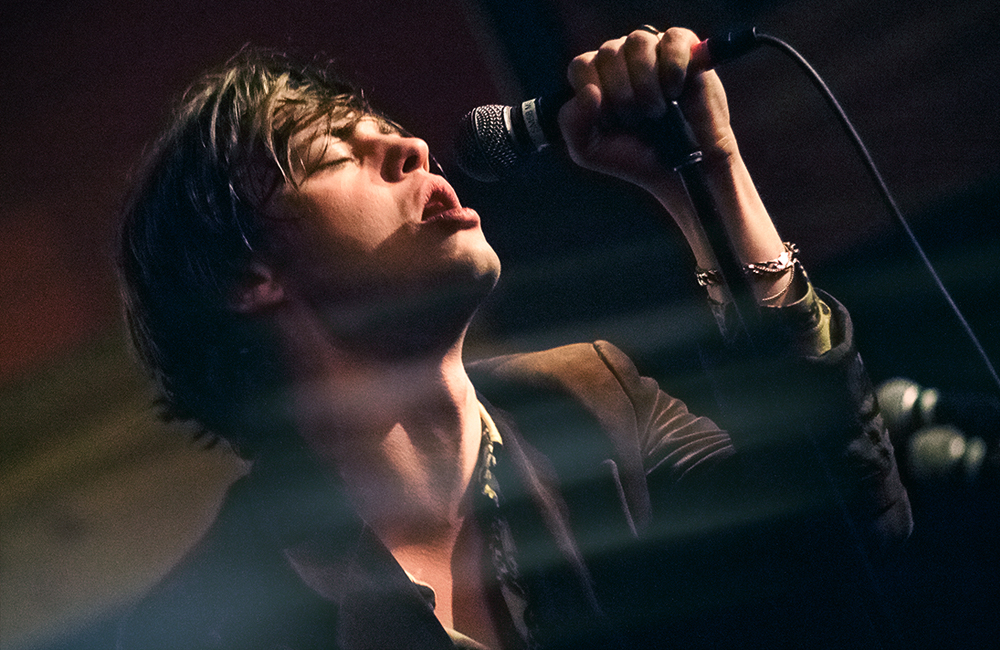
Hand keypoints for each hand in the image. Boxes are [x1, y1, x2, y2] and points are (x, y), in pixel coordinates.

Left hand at [558, 27, 736, 221]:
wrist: (684, 167)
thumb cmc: (636, 155)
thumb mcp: (589, 149)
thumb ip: (571, 123)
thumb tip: (589, 91)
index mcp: (596, 76)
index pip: (581, 66)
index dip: (596, 96)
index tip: (612, 121)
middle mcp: (621, 57)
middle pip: (608, 54)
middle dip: (622, 95)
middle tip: (638, 119)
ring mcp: (653, 49)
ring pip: (638, 42)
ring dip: (646, 84)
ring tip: (657, 110)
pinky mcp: (685, 47)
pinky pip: (672, 39)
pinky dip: (672, 68)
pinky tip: (676, 90)